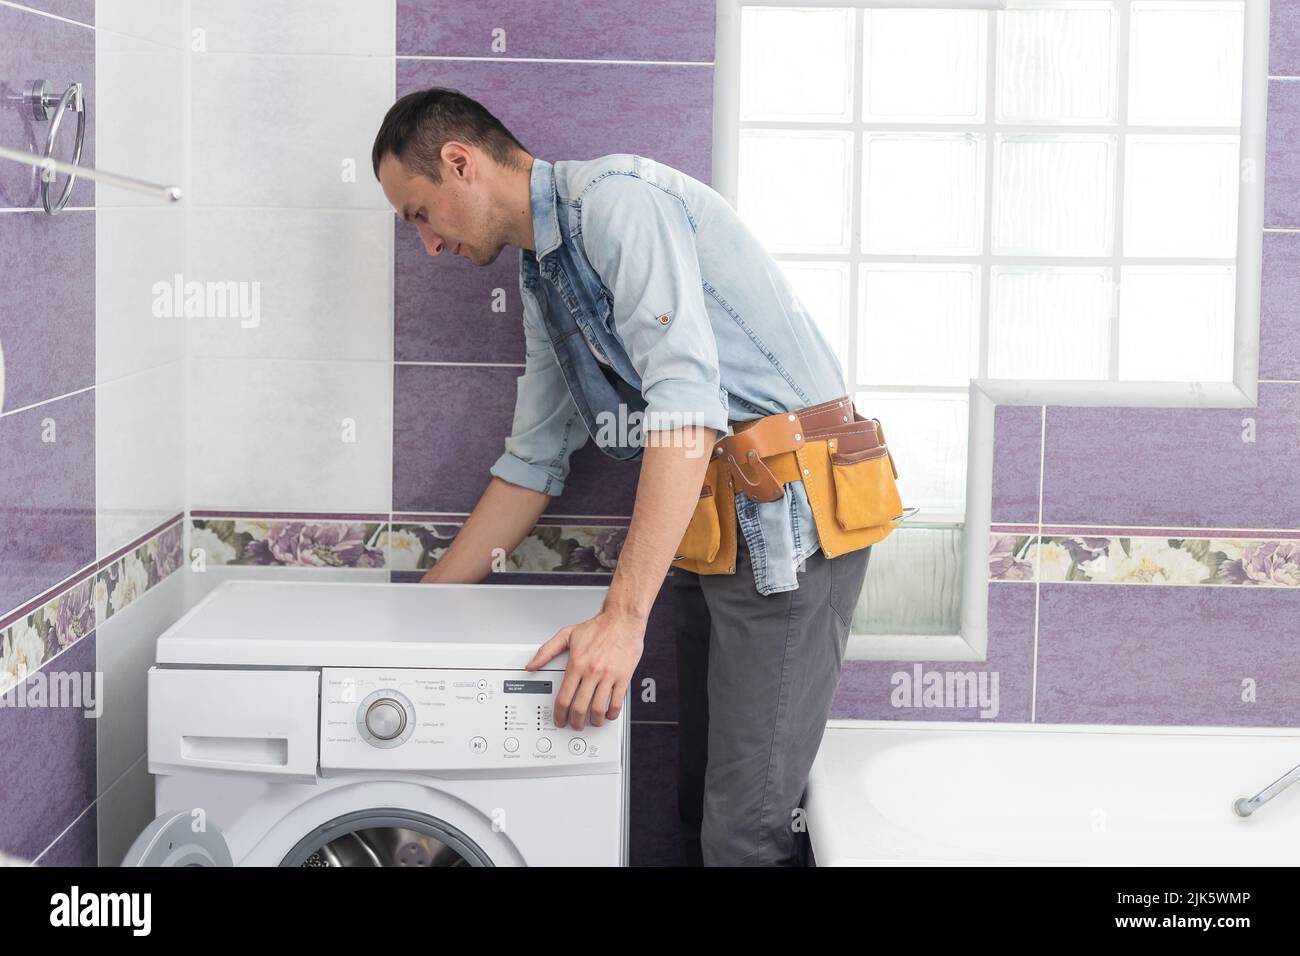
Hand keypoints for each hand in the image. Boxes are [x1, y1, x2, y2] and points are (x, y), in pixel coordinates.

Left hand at [525, 607, 645, 729]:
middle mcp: (592, 671)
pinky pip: (617, 702)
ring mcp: (608, 675)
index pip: (563, 697)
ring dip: (594, 721)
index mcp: (576, 663)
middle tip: (575, 724)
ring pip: (598, 709)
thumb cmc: (598, 627)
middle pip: (580, 708)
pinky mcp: (623, 676)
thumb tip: (532, 665)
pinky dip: (611, 713)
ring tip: (592, 722)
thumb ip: (546, 651)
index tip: (559, 719)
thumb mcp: (567, 635)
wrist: (622, 619)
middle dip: (575, 722)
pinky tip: (608, 714)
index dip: (559, 715)